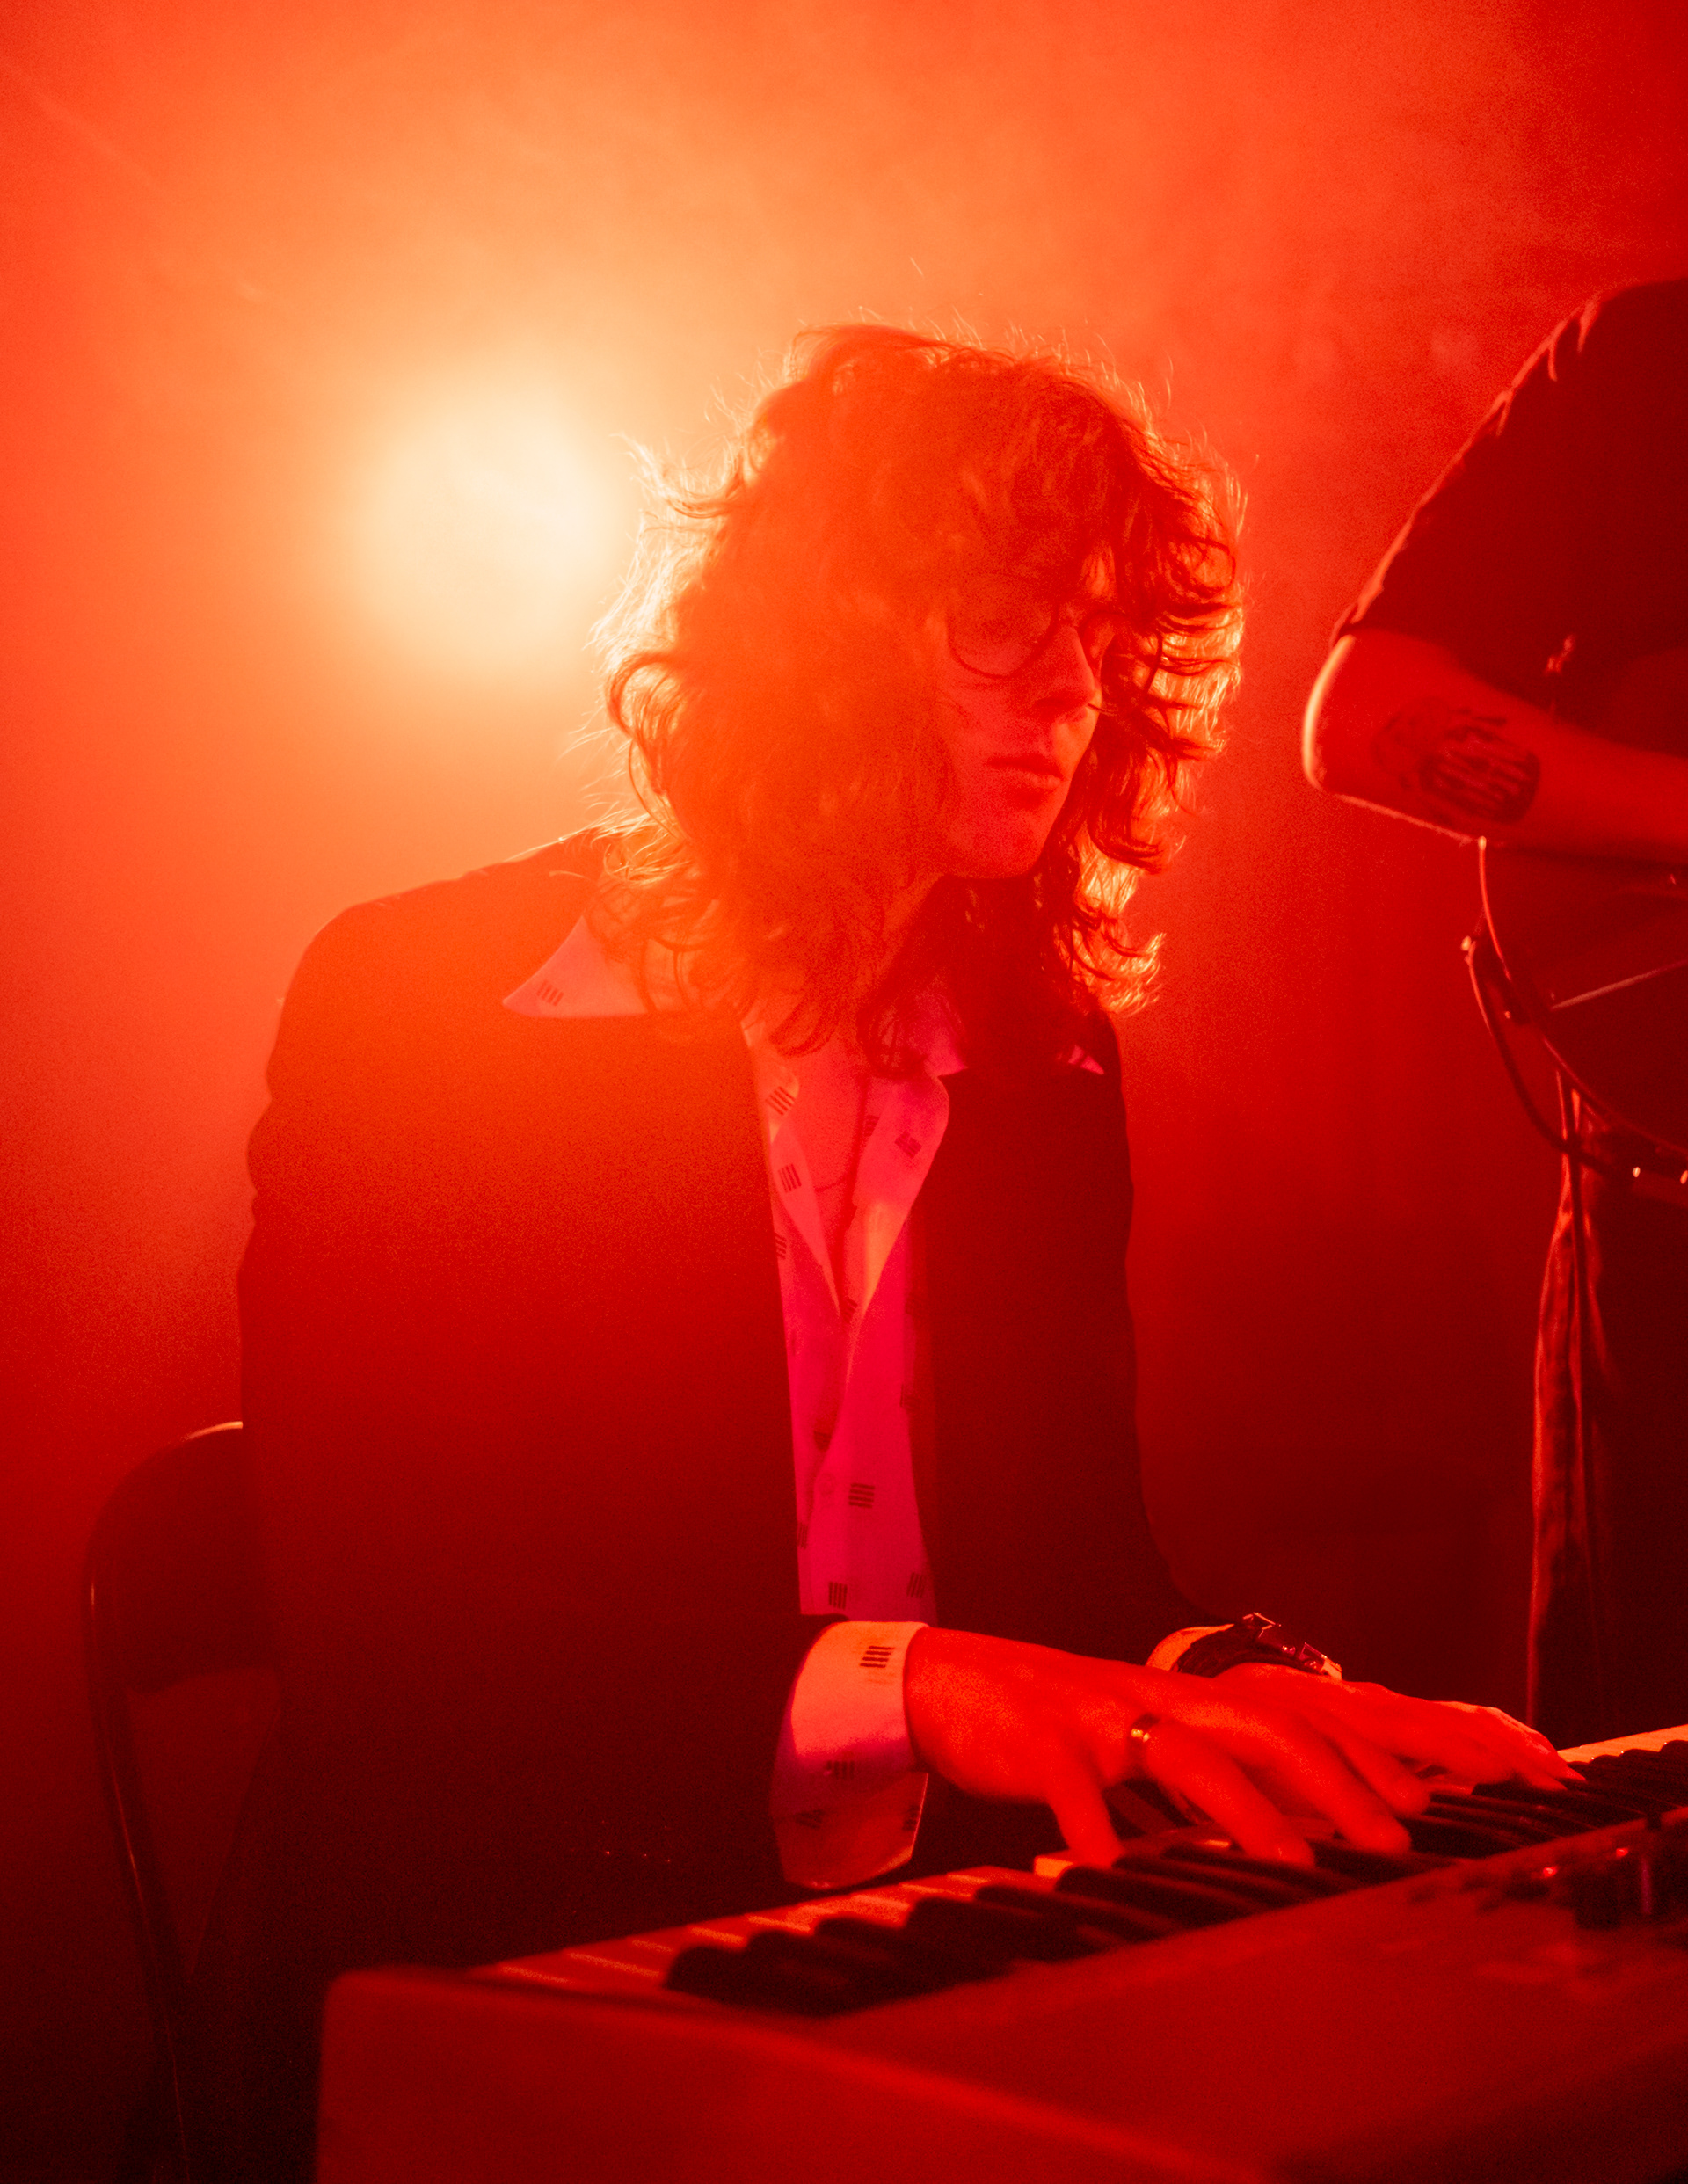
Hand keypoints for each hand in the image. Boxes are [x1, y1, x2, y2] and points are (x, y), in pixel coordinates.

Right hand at [903, 1628, 1575, 1871]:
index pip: (1296, 1716)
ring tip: (1293, 1867)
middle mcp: (1157, 1697)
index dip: (1363, 1754)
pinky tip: (1109, 1878)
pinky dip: (1094, 1834)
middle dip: (1336, 1782)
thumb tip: (1293, 1830)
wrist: (949, 1679)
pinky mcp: (1039, 1743)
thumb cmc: (1057, 1723)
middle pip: (1264, 1725)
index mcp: (1187, 1700)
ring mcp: (1099, 1716)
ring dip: (1245, 1811)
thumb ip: (1210, 1774)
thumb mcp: (1142, 1741)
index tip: (1425, 1804)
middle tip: (1392, 1842)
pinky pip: (1074, 1789)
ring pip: (1186, 1754)